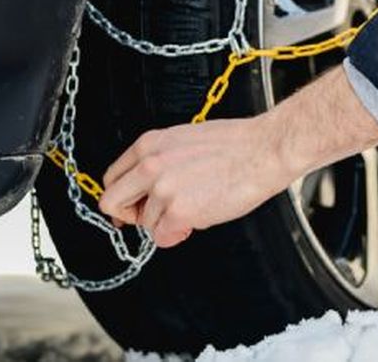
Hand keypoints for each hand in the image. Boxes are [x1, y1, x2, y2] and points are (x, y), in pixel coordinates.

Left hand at [99, 67, 377, 247]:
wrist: (266, 150)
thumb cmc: (236, 145)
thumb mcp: (184, 141)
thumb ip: (159, 161)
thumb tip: (147, 190)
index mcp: (149, 144)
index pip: (112, 178)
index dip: (123, 197)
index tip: (133, 208)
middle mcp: (149, 165)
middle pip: (112, 202)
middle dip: (132, 215)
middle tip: (156, 217)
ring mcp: (162, 189)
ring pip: (146, 223)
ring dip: (168, 223)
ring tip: (198, 206)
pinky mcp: (179, 211)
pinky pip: (164, 237)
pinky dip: (179, 234)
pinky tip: (200, 218)